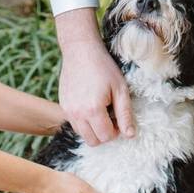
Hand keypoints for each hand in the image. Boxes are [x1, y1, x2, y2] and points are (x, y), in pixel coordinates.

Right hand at [54, 9, 134, 145]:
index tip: (119, 117)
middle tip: (111, 117)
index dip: (116, 131)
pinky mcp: (63, 106)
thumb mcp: (120, 89)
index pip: (106, 136)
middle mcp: (77, 113)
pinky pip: (75, 124)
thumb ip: (125, 114)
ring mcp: (68, 111)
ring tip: (101, 111)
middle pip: (93, 141)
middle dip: (105, 134)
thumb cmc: (104, 67)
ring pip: (82, 135)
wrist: (81, 51)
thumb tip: (130, 135)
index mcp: (93, 109)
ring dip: (93, 129)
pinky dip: (84, 122)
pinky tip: (91, 106)